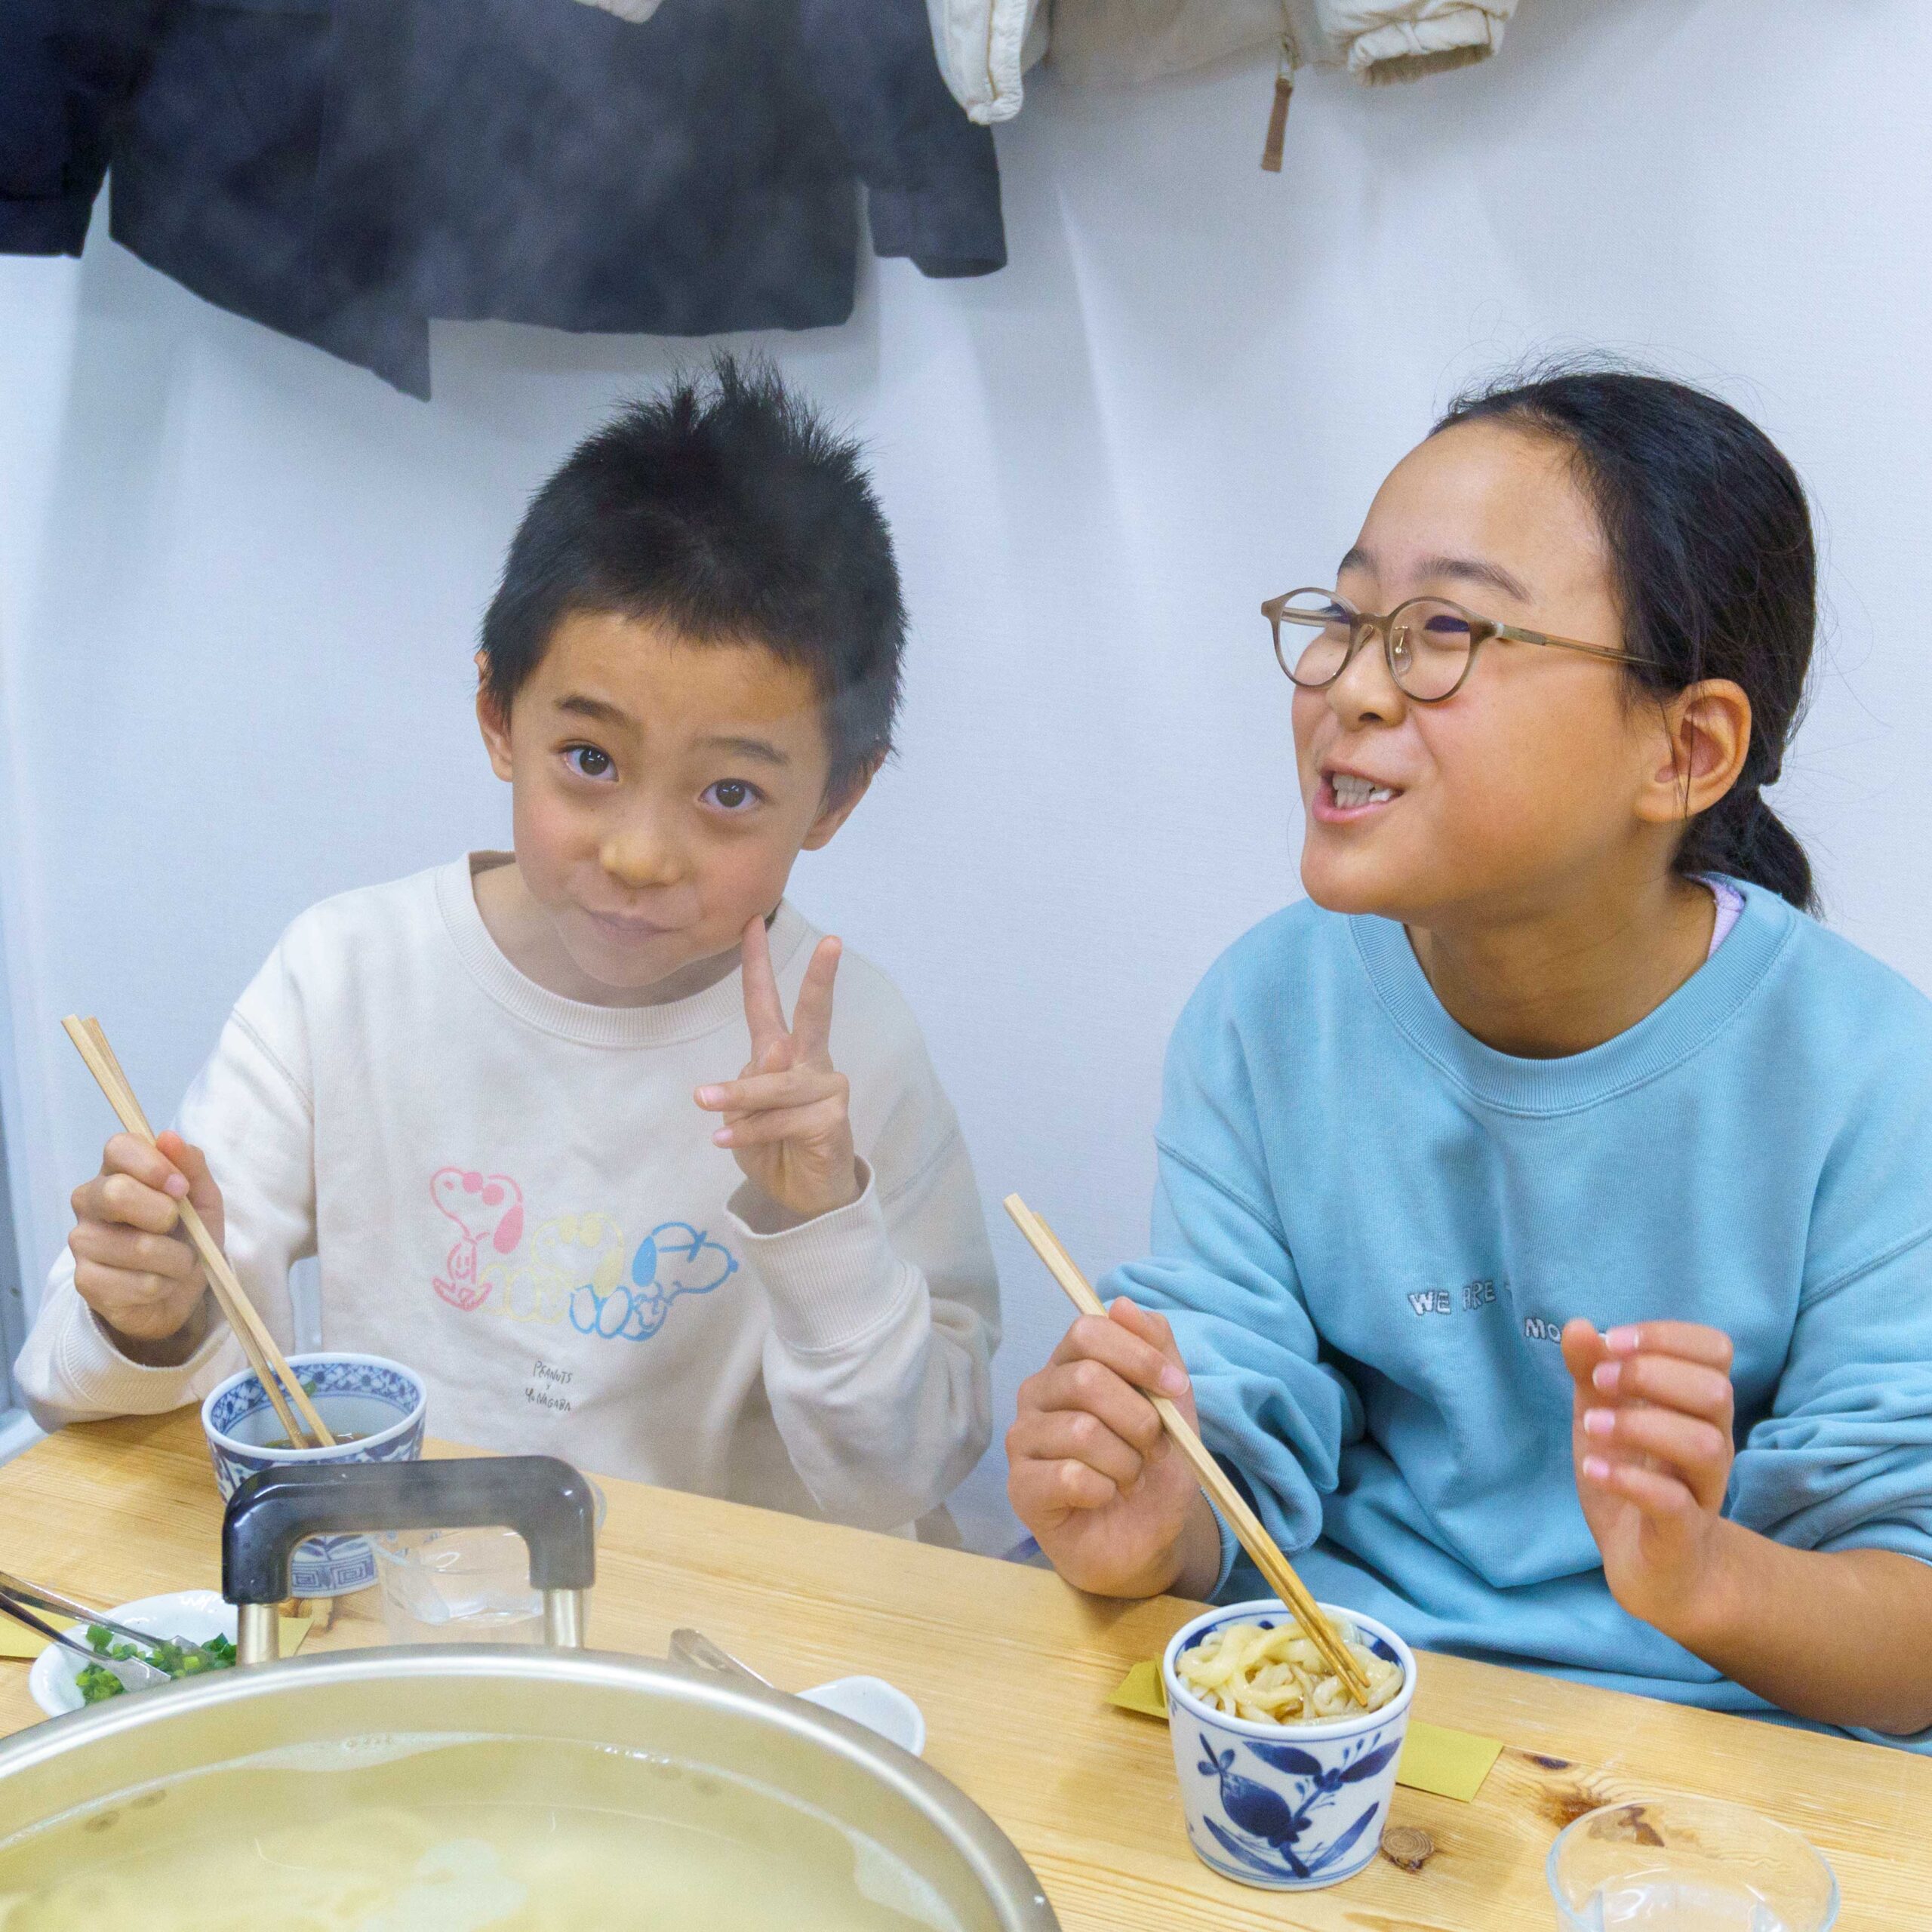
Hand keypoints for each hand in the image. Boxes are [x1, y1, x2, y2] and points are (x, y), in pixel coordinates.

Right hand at [68, 1131, 223, 1354]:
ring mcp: (82, 1241)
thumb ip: (191, 1166)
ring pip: (138, 1246)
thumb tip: (169, 1137)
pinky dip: (165, 1285)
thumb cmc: (188, 1233)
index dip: (153, 1165)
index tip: (181, 1187)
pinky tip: (160, 1283)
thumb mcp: (202, 1197)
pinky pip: (139, 1283)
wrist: (179, 1290)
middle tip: (178, 1226)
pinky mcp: (85, 1281)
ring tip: (179, 1261)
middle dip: (163, 1213)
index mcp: (116, 1171)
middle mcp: (89, 1201)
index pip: (118, 1147)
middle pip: (116, 1193)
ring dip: (177, 1258)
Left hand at [695, 915, 859, 1222]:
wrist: (803, 1196)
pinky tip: (723, 1141)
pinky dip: (748, 1131)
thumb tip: (774, 1054)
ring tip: (705, 1101)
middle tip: (834, 941)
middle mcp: (809, 1063)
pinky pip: (779, 1119)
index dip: (758, 964)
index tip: (754, 922)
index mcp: (783, 1054)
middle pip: (814, 1015)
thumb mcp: (744, 1114)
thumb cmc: (772, 1147)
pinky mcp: (832, 1120)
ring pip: (776, 1083)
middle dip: (821, 978)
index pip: (768, 1003)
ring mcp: (826, 1089)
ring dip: (738, 1094)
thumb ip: (750, 1084)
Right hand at [1007, 1300, 1218, 1599]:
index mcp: (1070, 1365)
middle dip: (1140, 1419)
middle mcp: (1038, 1394)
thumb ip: (1156, 1348)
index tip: (1176, 1388)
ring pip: (1082, 1431)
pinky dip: (1105, 1489)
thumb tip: (1123, 1305)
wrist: (1148, 1536)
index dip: (1138, 1356)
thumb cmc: (1153, 1464)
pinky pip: (1069, 1476)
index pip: (1087, 1331)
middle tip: (1153, 1449)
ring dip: (1126, 1462)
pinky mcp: (1021, 1488)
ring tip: (1129, 1478)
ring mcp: (1023, 1440)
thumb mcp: (1173, 1403)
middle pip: (1086, 1379)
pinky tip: (1105, 1497)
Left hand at [1561, 1318, 1737, 1635]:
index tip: (1611, 1341)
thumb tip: (1577, 1325)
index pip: (1715, 1349)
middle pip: (1716, 1391)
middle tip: (1600, 1383)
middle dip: (1650, 1374)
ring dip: (1639, 1425)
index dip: (1666, 1335)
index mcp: (1695, 1405)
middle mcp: (1712, 1442)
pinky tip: (1595, 1468)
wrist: (1649, 1566)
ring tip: (1592, 1426)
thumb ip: (1590, 1370)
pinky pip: (1673, 1502)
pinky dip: (1630, 1479)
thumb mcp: (1600, 1415)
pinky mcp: (1683, 1533)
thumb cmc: (1631, 1475)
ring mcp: (1703, 1490)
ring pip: (1705, 1445)